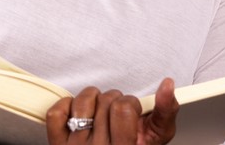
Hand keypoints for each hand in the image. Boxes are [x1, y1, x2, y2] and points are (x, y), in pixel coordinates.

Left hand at [45, 78, 177, 144]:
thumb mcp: (156, 138)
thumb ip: (165, 111)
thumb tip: (167, 85)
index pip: (124, 108)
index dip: (129, 103)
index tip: (131, 110)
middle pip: (105, 101)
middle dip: (113, 101)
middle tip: (115, 116)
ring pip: (83, 102)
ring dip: (92, 101)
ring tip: (98, 115)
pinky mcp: (57, 143)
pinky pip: (57, 112)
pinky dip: (67, 107)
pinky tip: (78, 116)